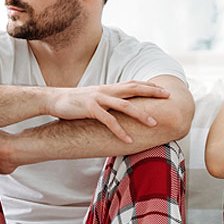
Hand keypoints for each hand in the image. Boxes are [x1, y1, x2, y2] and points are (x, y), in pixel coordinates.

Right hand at [45, 81, 169, 142]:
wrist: (54, 99)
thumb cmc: (77, 102)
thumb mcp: (96, 98)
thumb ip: (110, 100)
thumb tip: (122, 107)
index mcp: (109, 88)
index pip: (133, 84)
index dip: (149, 85)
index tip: (164, 90)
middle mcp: (107, 91)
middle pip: (134, 89)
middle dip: (152, 92)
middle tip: (168, 97)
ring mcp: (99, 99)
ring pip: (125, 106)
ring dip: (141, 114)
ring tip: (154, 123)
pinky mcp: (90, 109)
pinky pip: (108, 121)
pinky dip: (120, 131)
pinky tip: (129, 140)